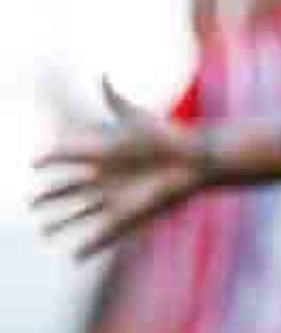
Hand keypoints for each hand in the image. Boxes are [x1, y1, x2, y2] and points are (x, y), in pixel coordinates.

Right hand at [33, 79, 203, 257]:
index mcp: (101, 154)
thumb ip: (115, 101)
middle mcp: (103, 179)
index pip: (67, 158)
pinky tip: (75, 257)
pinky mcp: (127, 216)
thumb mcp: (136, 120)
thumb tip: (102, 75)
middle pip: (67, 191)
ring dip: (62, 224)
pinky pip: (103, 235)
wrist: (195, 161)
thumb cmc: (167, 138)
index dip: (49, 159)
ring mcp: (113, 199)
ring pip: (79, 215)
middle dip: (48, 197)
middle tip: (31, 202)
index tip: (35, 162)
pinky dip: (88, 247)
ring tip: (44, 230)